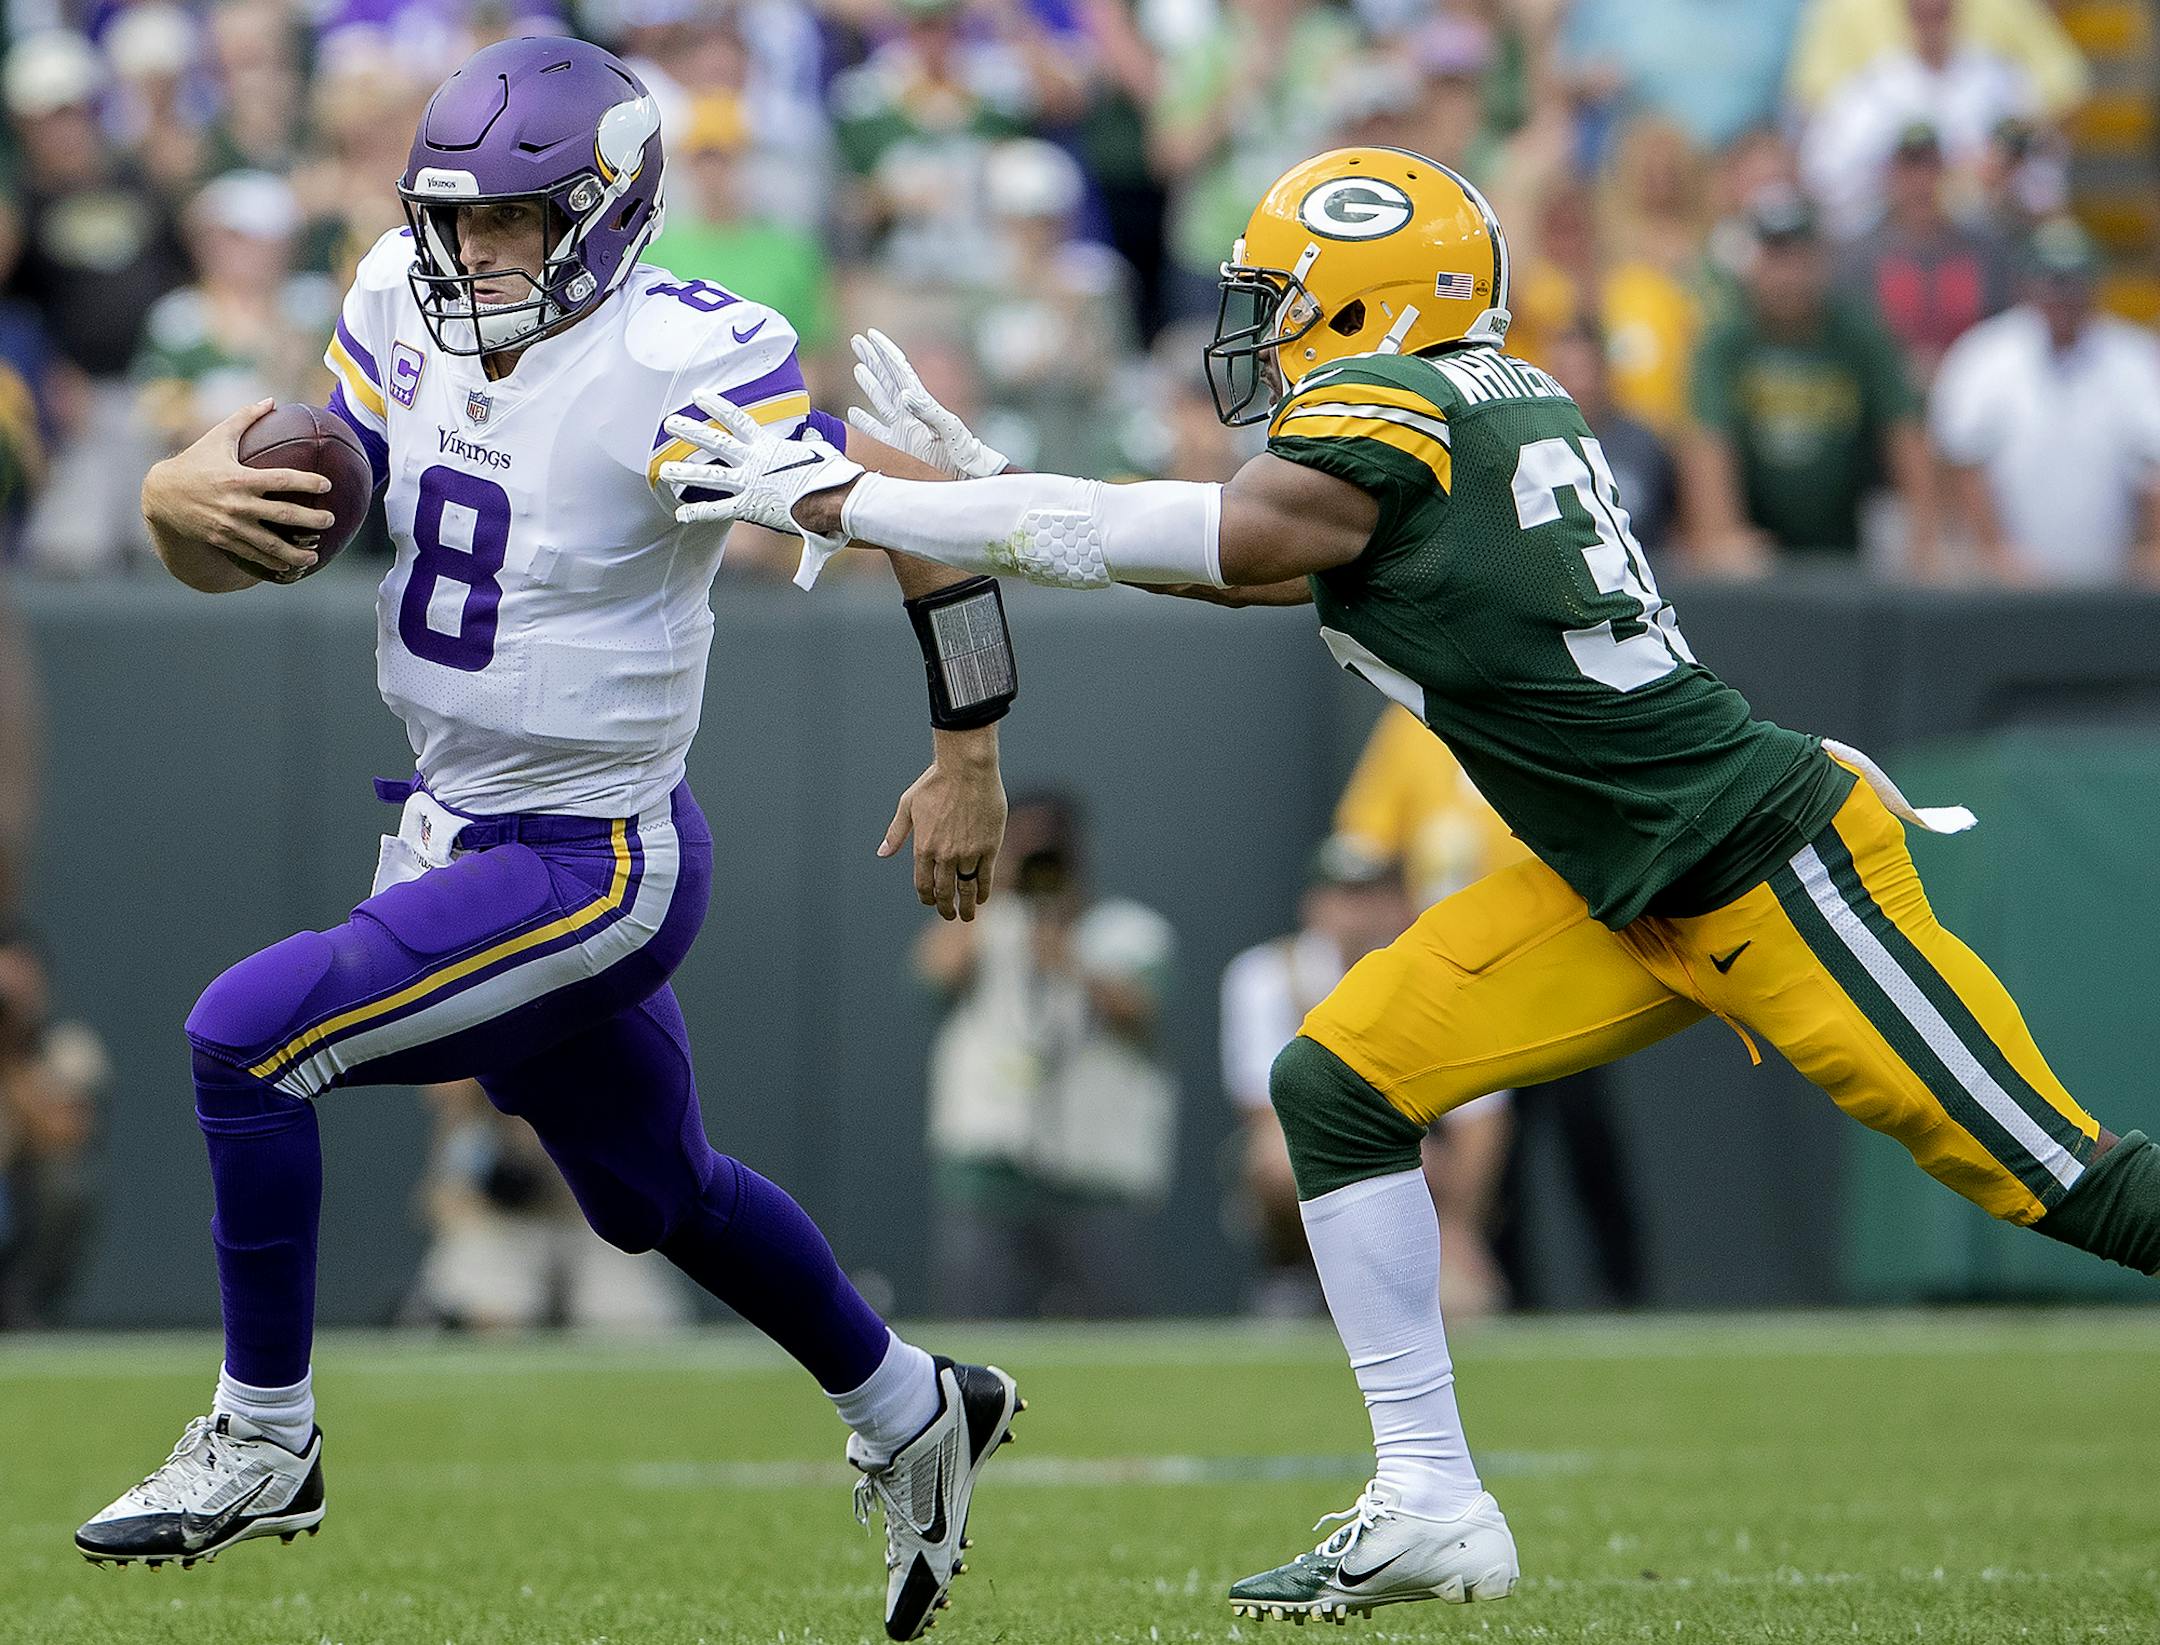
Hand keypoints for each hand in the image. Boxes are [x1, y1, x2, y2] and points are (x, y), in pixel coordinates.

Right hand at [143, 398, 335, 580]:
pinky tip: (291, 566)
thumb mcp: (217, 438)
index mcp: (240, 478)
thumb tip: (271, 399)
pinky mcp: (224, 540)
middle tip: (331, 520)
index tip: (327, 485)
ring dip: (296, 552)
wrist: (161, 495)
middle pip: (283, 514)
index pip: (282, 479)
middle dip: (311, 520)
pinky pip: (254, 555)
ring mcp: (231, 525)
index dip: (307, 482)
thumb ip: (245, 418)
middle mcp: (237, 503)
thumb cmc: (195, 462)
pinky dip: (274, 563)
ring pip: (270, 543)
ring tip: (316, 554)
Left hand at [661, 392, 864, 587]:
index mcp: (769, 445)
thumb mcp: (818, 451)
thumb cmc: (831, 475)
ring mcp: (749, 484)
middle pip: (715, 442)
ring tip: (663, 469)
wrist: (832, 498)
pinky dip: (699, 512)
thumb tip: (810, 434)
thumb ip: (807, 442)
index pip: (737, 419)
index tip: (698, 395)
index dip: (716, 406)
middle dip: (691, 431)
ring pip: (710, 476)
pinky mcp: (750, 507)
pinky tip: (679, 514)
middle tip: (669, 422)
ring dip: (685, 472)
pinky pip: (719, 510)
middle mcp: (753, 461)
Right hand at [847, 329, 1007, 479]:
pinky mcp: (897, 446)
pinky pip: (875, 430)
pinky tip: (854, 412)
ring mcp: (902, 427)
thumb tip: (904, 393)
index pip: (899, 369)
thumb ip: (927, 410)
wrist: (968, 473)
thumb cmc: (964, 450)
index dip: (884, 351)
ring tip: (857, 367)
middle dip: (872, 358)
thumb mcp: (949, 427)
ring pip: (880, 399)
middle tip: (857, 340)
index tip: (870, 334)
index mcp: (921, 401)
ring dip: (869, 383)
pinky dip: (863, 421)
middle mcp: (909, 410)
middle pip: (887, 377)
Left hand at [879, 745, 1005, 919]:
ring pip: (967, 888)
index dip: (927, 898)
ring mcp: (968, 853)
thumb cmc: (935, 783)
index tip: (931, 903)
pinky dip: (984, 890)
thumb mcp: (908, 806)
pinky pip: (986, 876)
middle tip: (949, 915)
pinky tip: (983, 897)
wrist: (967, 769)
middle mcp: (945, 855)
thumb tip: (882, 853)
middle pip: (944, 892)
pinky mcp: (990, 847)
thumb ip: (896, 833)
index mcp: (923, 847)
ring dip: (967, 906)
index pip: (923, 884)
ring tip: (968, 915)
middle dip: (946, 908)